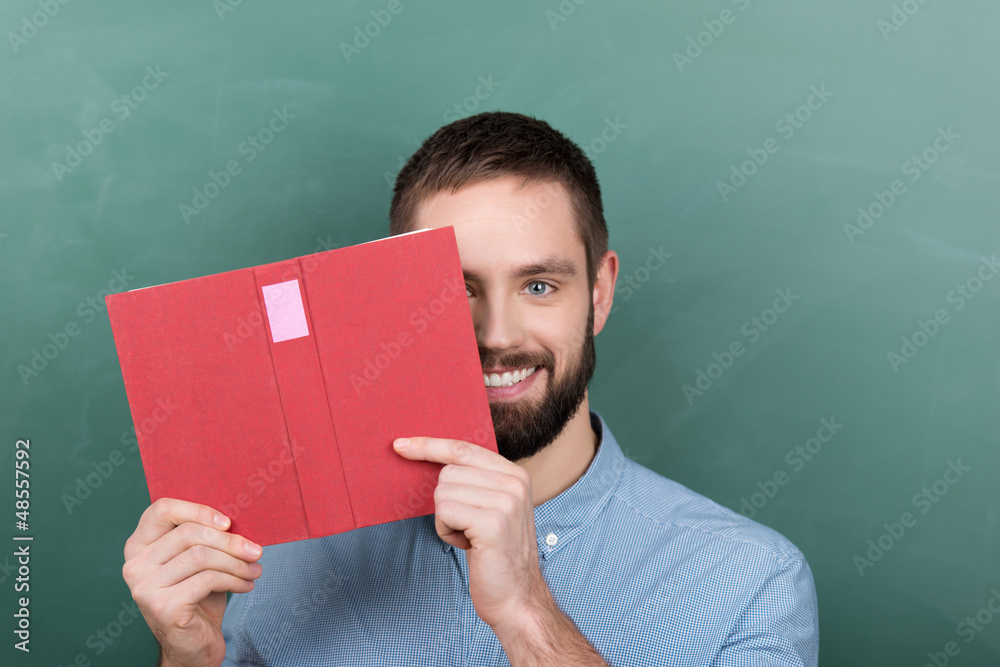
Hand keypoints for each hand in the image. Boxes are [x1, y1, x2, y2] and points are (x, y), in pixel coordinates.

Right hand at [122, 498, 263, 666]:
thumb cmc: (198, 597)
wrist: (192, 646)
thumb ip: (205, 537)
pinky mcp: (163, 606)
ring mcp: (145, 587)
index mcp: (139, 546)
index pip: (162, 510)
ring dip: (236, 562)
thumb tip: (236, 517)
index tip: (228, 522)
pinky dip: (234, 579)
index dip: (198, 510)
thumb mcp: (199, 562)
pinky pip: (208, 579)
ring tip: (254, 570)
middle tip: (255, 551)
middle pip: (189, 533)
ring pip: (202, 556)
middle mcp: (135, 565)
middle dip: (230, 541)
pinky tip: (245, 585)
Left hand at [392, 437, 550, 631]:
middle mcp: (514, 483)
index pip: (463, 449)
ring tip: (470, 537)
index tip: (402, 445)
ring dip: (446, 520)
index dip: (430, 445)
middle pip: (448, 472)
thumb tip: (432, 459)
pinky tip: (467, 545)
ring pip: (443, 492)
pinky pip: (444, 512)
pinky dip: (446, 532)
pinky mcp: (492, 523)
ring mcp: (506, 502)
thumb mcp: (493, 508)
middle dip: (445, 502)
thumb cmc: (496, 555)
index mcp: (515, 475)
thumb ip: (475, 481)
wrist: (517, 598)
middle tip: (467, 527)